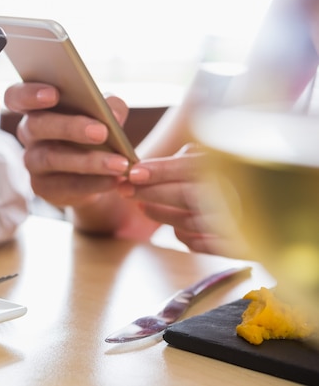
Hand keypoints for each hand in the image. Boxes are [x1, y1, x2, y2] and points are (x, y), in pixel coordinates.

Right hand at [4, 82, 130, 207]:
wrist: (98, 172)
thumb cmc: (96, 131)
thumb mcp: (106, 114)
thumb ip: (110, 106)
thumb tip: (113, 115)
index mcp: (36, 106)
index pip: (16, 96)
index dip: (29, 94)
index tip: (53, 94)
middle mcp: (27, 132)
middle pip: (36, 126)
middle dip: (69, 127)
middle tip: (101, 132)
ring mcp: (32, 162)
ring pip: (52, 158)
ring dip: (88, 161)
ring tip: (119, 164)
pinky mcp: (42, 188)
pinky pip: (64, 185)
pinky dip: (92, 183)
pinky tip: (113, 181)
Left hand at [119, 144, 233, 254]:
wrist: (282, 215)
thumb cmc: (244, 178)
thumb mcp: (222, 158)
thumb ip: (192, 159)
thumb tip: (154, 167)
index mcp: (234, 169)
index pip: (189, 168)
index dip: (159, 170)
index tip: (133, 173)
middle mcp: (237, 196)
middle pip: (183, 195)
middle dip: (150, 192)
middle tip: (125, 189)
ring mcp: (237, 224)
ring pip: (186, 221)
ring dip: (159, 214)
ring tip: (142, 205)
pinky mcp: (239, 247)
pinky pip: (199, 243)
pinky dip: (183, 234)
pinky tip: (175, 226)